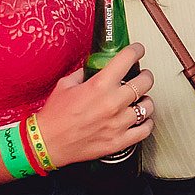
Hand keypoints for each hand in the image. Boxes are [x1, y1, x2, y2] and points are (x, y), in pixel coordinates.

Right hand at [34, 44, 155, 166]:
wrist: (47, 143)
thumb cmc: (54, 115)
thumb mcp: (66, 84)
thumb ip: (85, 73)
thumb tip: (95, 67)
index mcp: (100, 85)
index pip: (128, 59)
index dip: (137, 51)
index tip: (138, 51)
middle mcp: (112, 103)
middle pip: (145, 82)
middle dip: (145, 76)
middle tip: (142, 76)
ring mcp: (118, 123)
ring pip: (148, 106)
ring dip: (146, 100)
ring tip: (141, 100)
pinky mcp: (118, 141)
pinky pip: (145, 130)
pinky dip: (146, 123)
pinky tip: (141, 119)